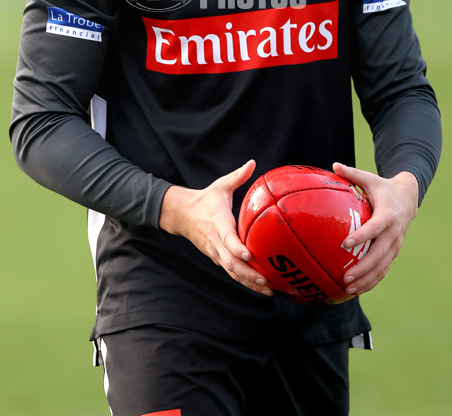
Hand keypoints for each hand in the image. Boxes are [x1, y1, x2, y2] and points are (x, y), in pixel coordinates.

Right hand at [159, 160, 273, 296]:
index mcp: (218, 223)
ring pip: (232, 272)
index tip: (249, 254)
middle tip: (266, 279)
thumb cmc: (206, 199)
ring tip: (269, 290)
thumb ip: (238, 176)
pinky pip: (232, 273)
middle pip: (230, 262)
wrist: (182, 214)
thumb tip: (252, 162)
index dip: (236, 248)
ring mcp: (216, 253)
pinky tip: (261, 288)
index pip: (226, 238)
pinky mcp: (217, 258)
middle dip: (248, 273)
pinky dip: (245, 282)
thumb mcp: (221, 185)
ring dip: (249, 282)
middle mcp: (216, 242)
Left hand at [332, 162, 418, 297]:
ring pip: (382, 268)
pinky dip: (371, 281)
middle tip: (344, 277)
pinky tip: (356, 289)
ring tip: (348, 289)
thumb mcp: (370, 178)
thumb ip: (352, 173)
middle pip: (378, 255)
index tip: (345, 244)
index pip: (374, 228)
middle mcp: (394, 234)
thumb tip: (334, 165)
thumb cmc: (383, 188)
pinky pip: (383, 270)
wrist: (409, 198)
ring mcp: (395, 246)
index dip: (361, 237)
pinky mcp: (393, 252)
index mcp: (388, 215)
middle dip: (362, 269)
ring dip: (366, 280)